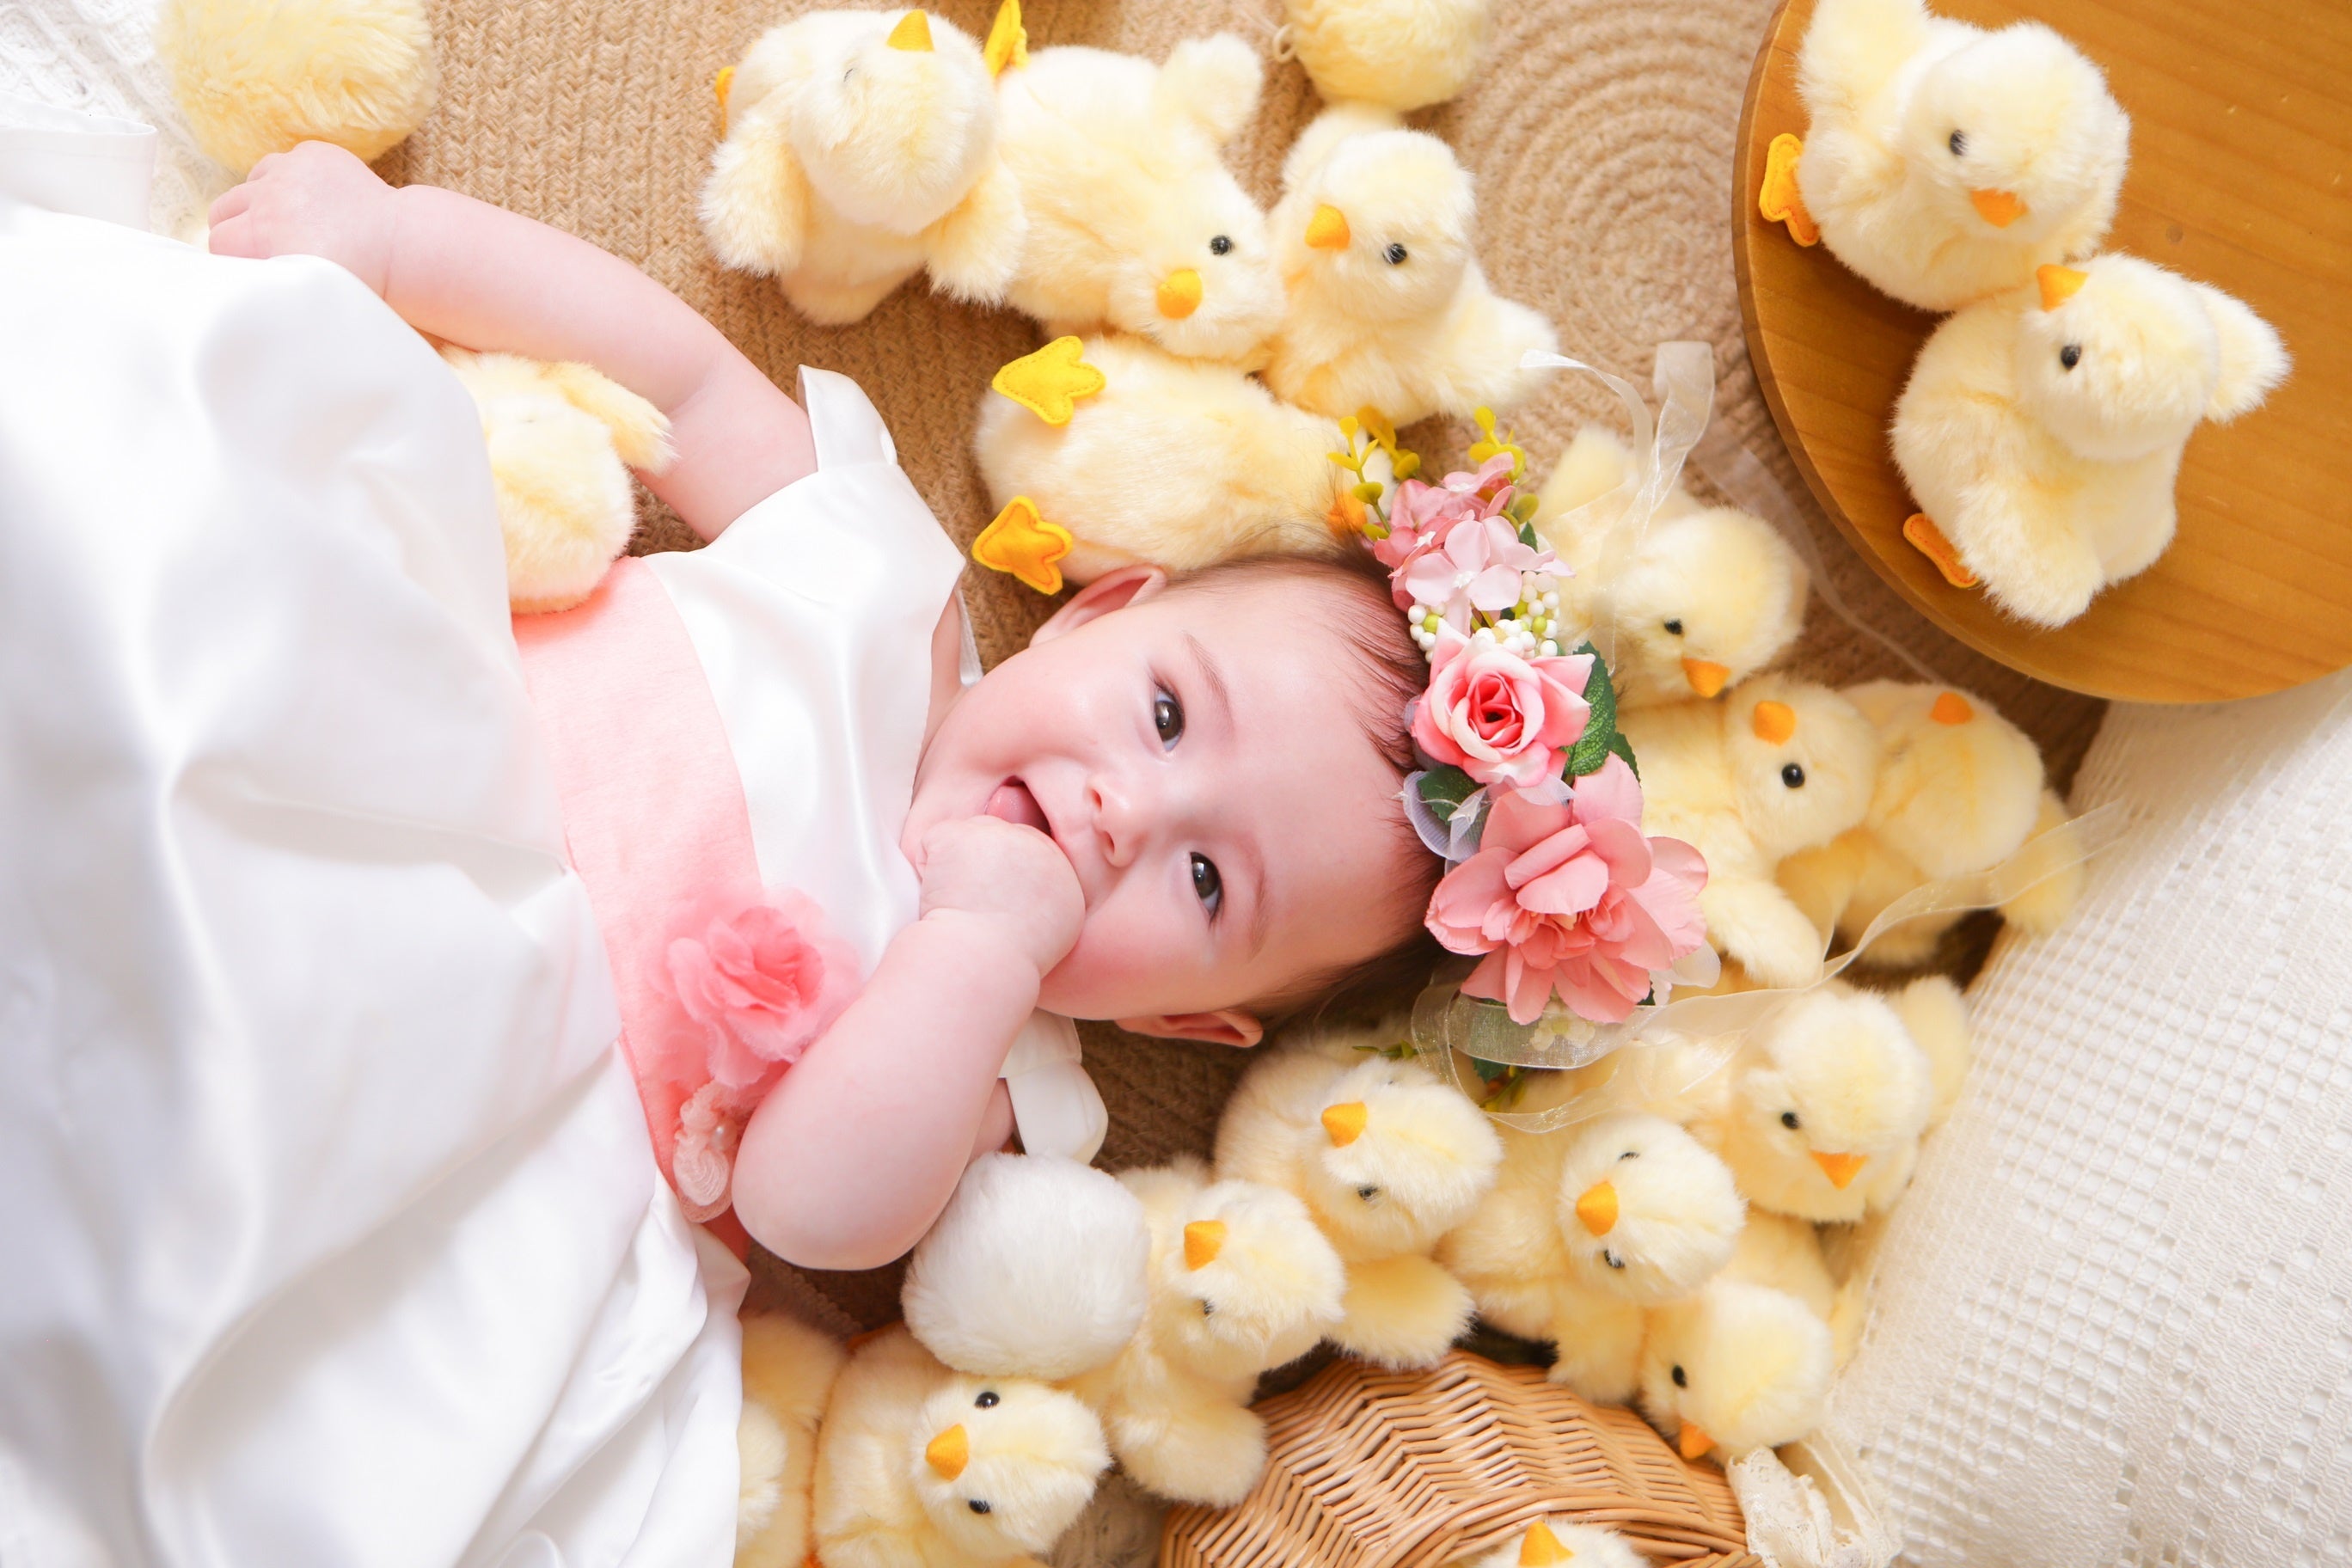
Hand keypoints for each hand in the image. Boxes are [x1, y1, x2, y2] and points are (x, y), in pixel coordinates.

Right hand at [207, 142, 400, 294]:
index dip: (233, 258)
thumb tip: (245, 291)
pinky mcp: (314, 155)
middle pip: (224, 209)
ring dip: (258, 200)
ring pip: (251, 181)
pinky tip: (310, 201)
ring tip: (284, 222)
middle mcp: (267, 197)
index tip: (251, 268)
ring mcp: (290, 170)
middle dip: (236, 228)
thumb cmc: (359, 281)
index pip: (218, 243)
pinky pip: (284, 162)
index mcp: (260, 235)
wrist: (404, 248)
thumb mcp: (303, 291)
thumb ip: (265, 283)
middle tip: (263, 248)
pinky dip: (288, 178)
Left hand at [916, 815, 1084, 975]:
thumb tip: (1022, 890)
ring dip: (955, 867)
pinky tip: (938, 898)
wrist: (982, 962)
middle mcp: (1036, 846)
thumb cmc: (1007, 963)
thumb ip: (1044, 901)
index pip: (1028, 851)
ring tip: (958, 906)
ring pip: (966, 836)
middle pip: (998, 836)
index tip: (992, 906)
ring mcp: (998, 835)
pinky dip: (926, 869)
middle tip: (974, 908)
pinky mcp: (961, 835)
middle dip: (980, 865)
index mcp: (1061, 873)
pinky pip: (932, 842)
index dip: (1001, 874)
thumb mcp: (1053, 934)